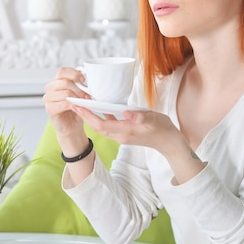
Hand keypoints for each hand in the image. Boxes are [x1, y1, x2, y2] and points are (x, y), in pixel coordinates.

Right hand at [43, 67, 89, 138]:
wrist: (72, 127)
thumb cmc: (76, 108)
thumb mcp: (79, 93)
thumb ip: (79, 84)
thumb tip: (85, 76)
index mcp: (57, 81)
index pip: (62, 71)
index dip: (74, 74)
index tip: (83, 80)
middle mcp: (50, 88)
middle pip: (65, 82)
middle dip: (79, 89)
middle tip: (86, 96)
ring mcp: (48, 99)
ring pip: (65, 93)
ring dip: (77, 98)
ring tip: (83, 102)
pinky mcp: (49, 109)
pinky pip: (64, 103)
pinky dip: (74, 105)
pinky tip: (78, 107)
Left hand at [71, 105, 204, 183]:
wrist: (169, 142)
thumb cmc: (162, 129)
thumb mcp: (153, 120)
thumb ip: (139, 116)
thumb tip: (125, 112)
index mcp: (125, 132)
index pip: (100, 125)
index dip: (87, 115)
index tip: (78, 105)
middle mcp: (120, 135)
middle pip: (97, 125)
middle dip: (84, 114)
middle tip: (74, 101)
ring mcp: (121, 134)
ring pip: (101, 124)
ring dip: (91, 114)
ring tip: (82, 102)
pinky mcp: (124, 131)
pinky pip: (108, 123)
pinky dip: (101, 115)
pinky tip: (98, 106)